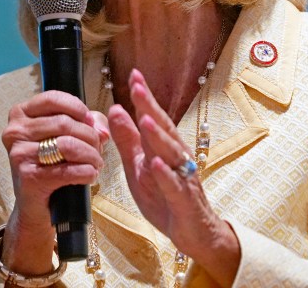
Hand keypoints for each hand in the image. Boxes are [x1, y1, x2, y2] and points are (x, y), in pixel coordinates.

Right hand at [0, 91, 108, 273]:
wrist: (36, 205)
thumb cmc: (51, 166)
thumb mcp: (65, 136)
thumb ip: (86, 123)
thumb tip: (101, 128)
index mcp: (20, 115)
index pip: (53, 99)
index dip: (78, 108)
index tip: (90, 121)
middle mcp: (15, 132)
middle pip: (64, 123)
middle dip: (89, 136)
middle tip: (99, 149)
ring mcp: (19, 155)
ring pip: (67, 145)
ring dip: (90, 155)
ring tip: (97, 163)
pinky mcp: (28, 177)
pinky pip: (67, 170)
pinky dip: (86, 172)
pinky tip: (90, 175)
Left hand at [108, 69, 239, 285]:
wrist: (192, 233)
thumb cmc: (164, 198)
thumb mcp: (138, 167)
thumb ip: (127, 140)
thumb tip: (114, 109)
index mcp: (163, 148)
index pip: (153, 117)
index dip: (143, 97)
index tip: (133, 74)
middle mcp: (176, 157)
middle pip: (163, 128)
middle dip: (150, 107)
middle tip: (137, 85)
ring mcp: (182, 178)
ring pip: (171, 154)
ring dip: (158, 136)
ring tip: (145, 119)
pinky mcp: (185, 201)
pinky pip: (175, 186)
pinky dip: (166, 175)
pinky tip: (156, 163)